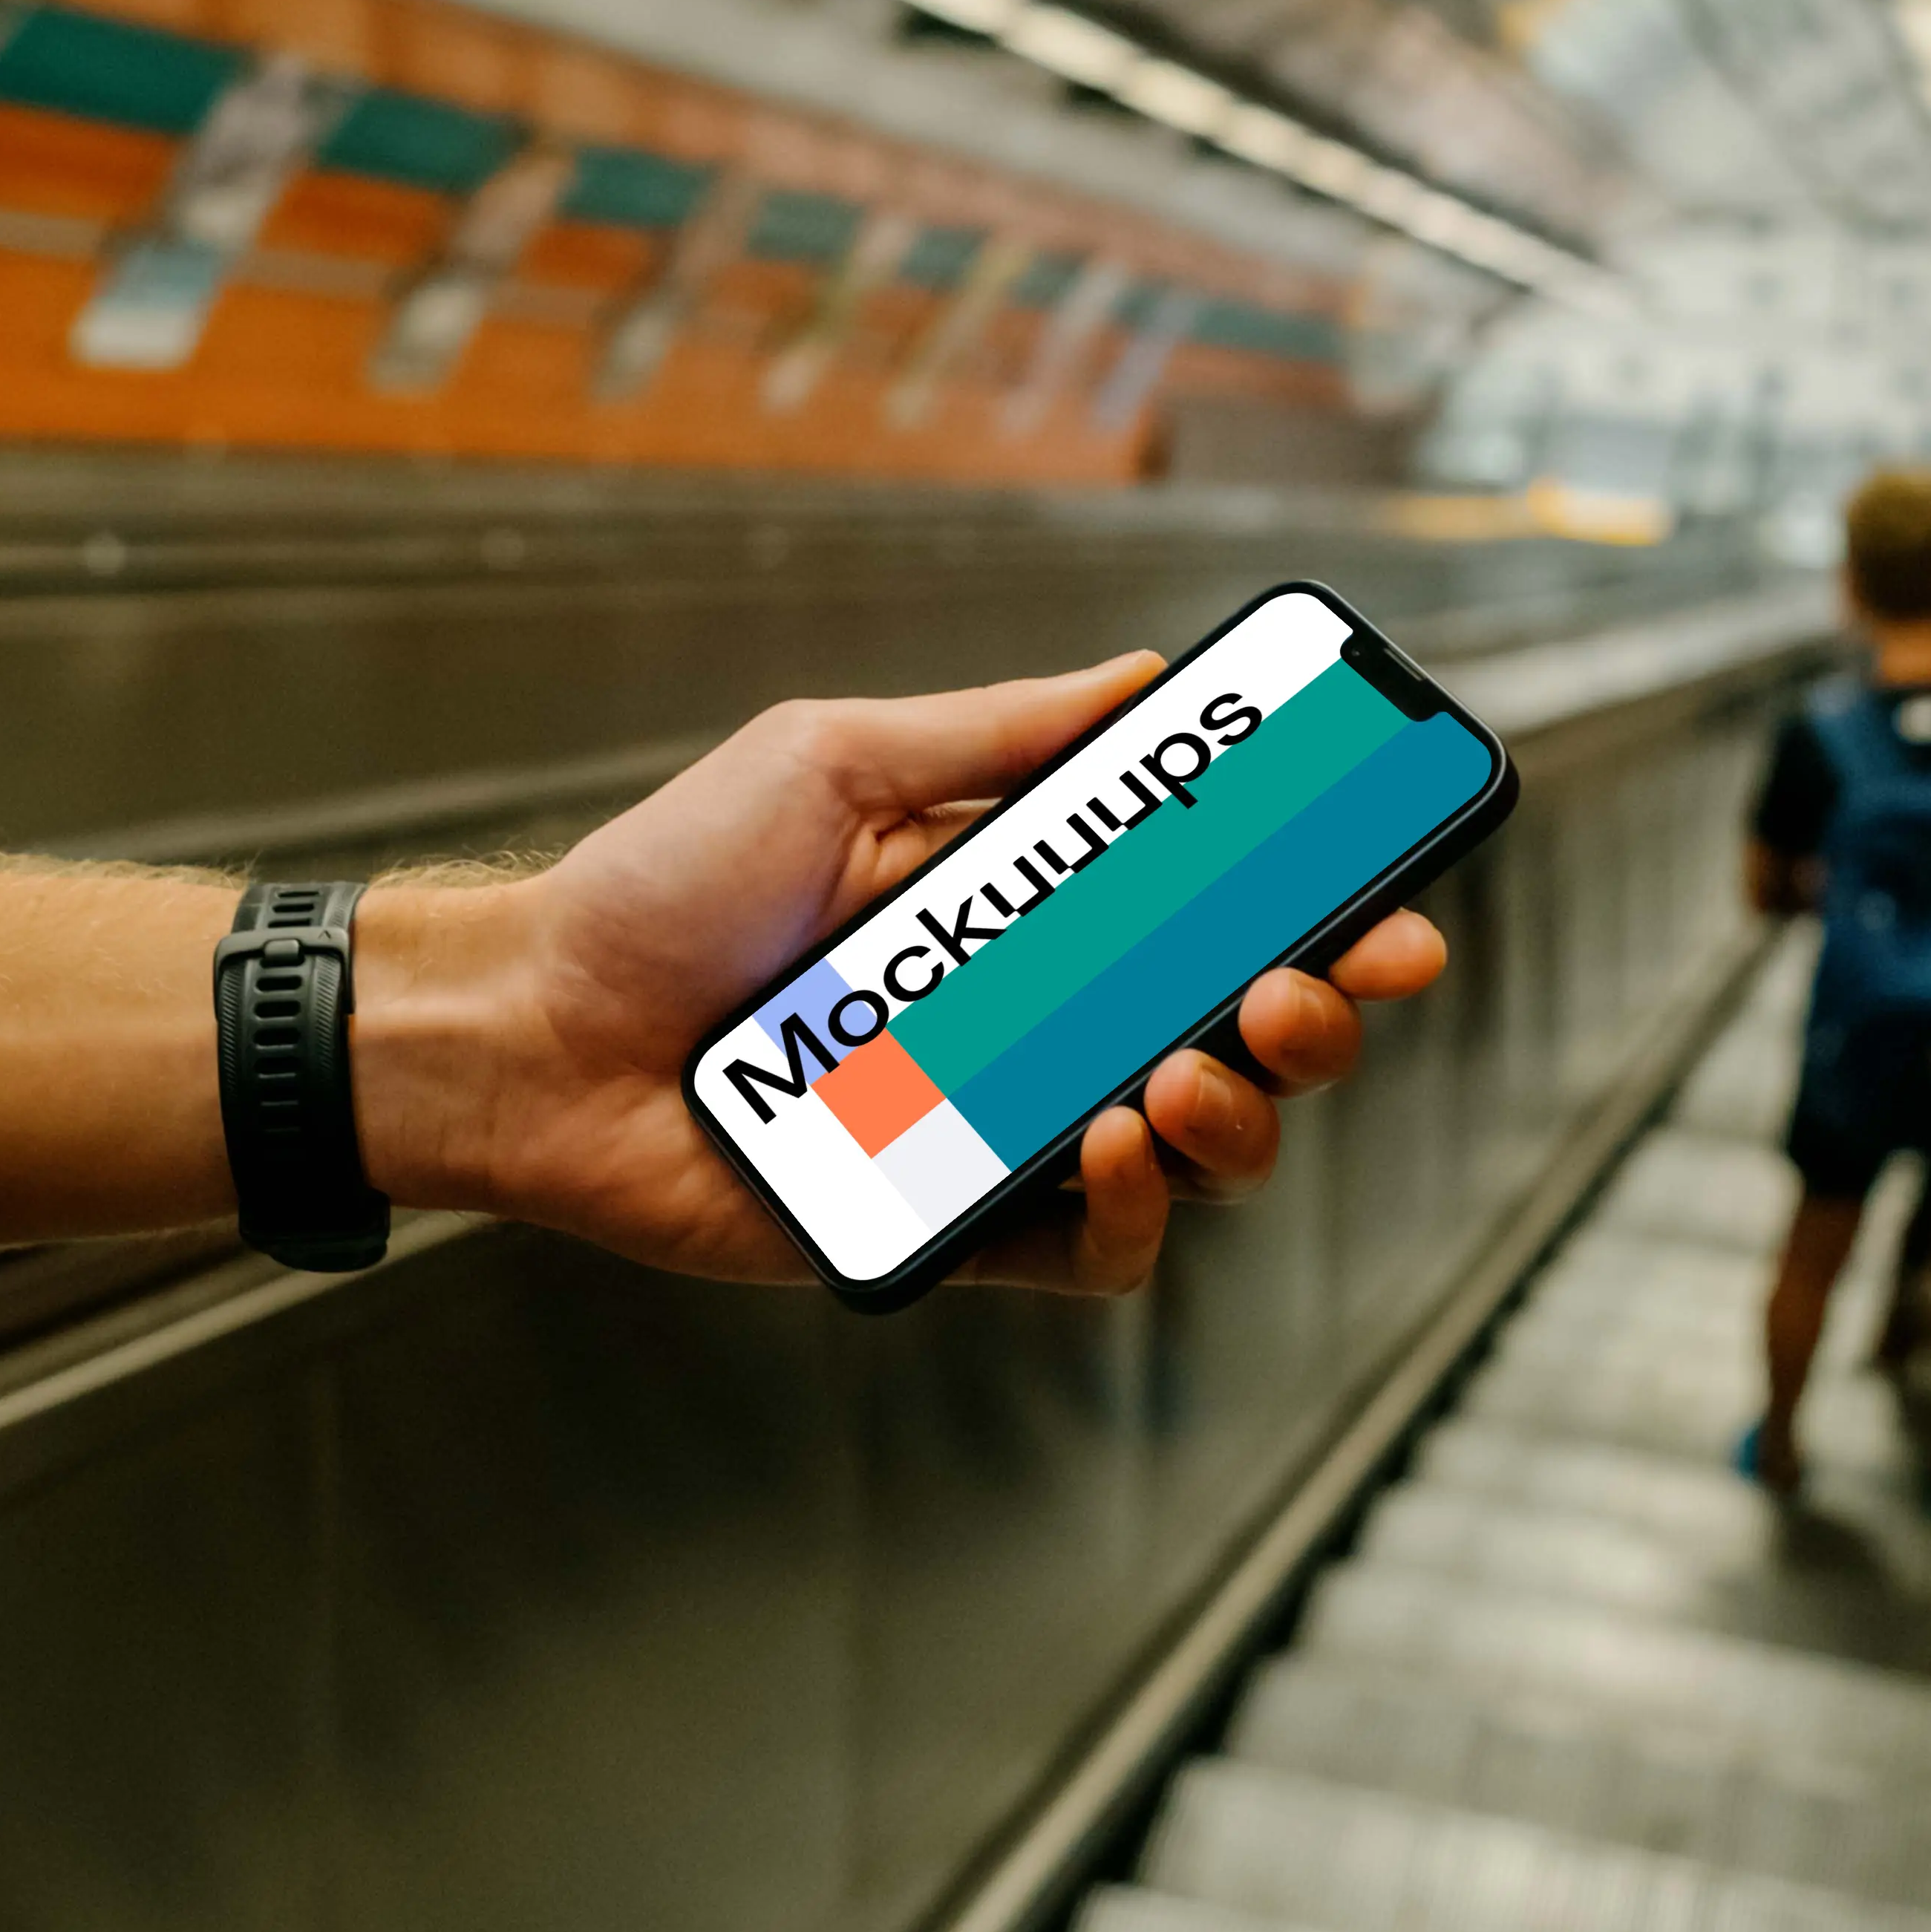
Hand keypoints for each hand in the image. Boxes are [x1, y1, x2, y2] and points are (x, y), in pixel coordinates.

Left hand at [349, 652, 1445, 1291]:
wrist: (535, 1022)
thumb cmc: (667, 885)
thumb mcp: (835, 758)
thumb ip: (999, 733)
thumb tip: (1151, 678)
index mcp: (1040, 906)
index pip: (1226, 911)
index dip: (1333, 912)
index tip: (1395, 901)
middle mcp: (1046, 1020)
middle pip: (1251, 1041)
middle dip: (1317, 1018)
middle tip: (1293, 989)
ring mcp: (1007, 1127)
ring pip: (1198, 1154)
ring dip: (1235, 1115)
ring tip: (1181, 1073)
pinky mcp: (955, 1223)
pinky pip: (1094, 1253)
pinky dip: (1124, 1210)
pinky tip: (1099, 1147)